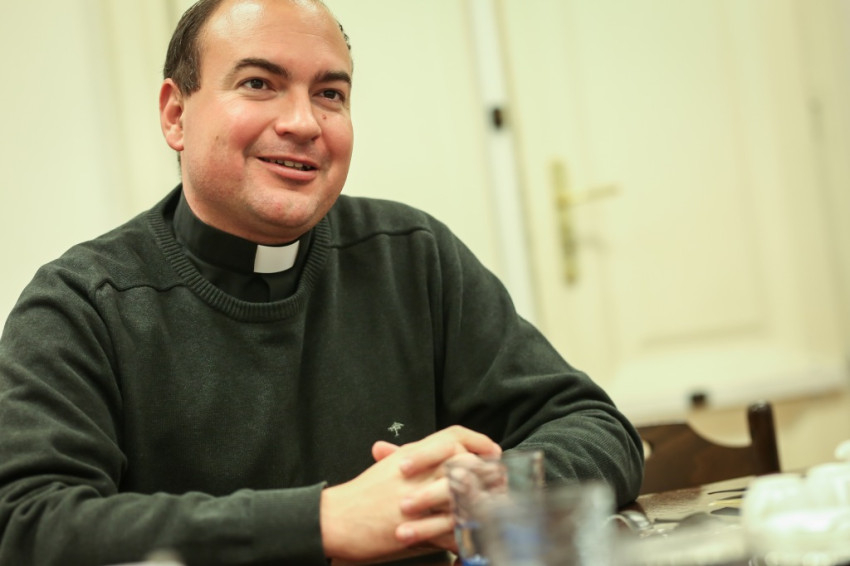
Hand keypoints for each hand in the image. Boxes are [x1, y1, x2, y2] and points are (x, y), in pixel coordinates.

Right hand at [320, 426, 499, 561]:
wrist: (336, 519)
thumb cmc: (362, 495)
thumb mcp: (389, 467)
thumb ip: (417, 458)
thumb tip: (446, 455)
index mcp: (413, 455)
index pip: (453, 437)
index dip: (478, 442)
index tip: (494, 453)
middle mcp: (418, 473)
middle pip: (466, 464)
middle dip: (490, 474)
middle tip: (504, 482)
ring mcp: (418, 500)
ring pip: (464, 498)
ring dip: (485, 504)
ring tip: (499, 508)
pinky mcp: (416, 528)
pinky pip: (452, 531)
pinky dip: (468, 535)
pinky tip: (479, 536)